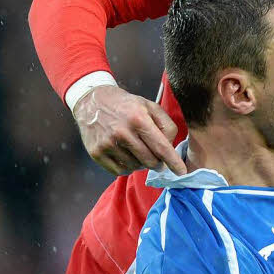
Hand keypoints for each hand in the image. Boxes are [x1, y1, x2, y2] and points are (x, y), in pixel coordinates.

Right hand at [72, 85, 187, 175]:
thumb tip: (170, 147)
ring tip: (138, 150)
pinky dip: (128, 168)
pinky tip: (127, 156)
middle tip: (157, 157)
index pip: (161, 146)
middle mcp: (122, 132)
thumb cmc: (127, 105)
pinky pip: (119, 171)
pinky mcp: (96, 153)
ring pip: (135, 167)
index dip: (173, 161)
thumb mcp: (150, 106)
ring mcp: (107, 144)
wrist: (92, 102)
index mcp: (138, 118)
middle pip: (150, 160)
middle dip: (158, 162)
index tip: (182, 172)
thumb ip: (166, 125)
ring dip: (142, 163)